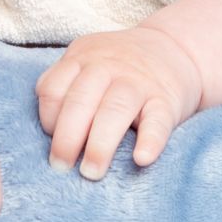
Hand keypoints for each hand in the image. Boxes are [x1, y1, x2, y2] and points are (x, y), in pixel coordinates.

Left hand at [35, 26, 202, 179]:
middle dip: (66, 138)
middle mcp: (107, 66)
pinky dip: (150, 141)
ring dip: (100, 144)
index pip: (53, 88)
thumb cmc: (119, 66)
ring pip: (114, 110)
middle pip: (80, 101)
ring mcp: (138, 82)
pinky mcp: (166, 100)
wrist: (174, 48)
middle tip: (61, 168)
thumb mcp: (88, 61)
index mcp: (82, 58)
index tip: (52, 141)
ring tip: (91, 172)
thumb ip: (66, 84)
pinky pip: (157, 121)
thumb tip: (48, 130)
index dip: (47, 118)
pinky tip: (141, 159)